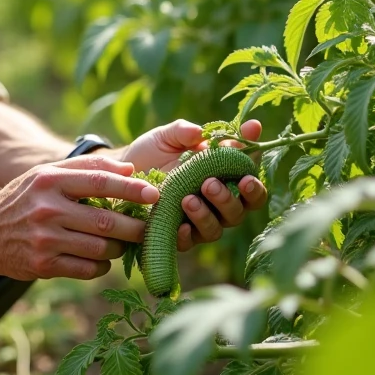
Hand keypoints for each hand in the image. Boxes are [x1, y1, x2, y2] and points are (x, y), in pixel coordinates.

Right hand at [0, 155, 157, 280]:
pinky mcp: (43, 266)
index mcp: (49, 180)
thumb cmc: (23, 199)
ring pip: (101, 248)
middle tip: (149, 227)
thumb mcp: (45, 174)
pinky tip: (99, 258)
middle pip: (107, 221)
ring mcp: (44, 240)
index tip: (155, 194)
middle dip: (135, 226)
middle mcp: (47, 209)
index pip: (99, 182)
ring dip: (119, 248)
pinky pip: (88, 269)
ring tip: (121, 242)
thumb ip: (85, 168)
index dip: (131, 189)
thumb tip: (129, 169)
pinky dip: (101, 266)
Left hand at [114, 118, 267, 251]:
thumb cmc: (153, 150)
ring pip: (216, 228)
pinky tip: (180, 226)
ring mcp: (197, 221)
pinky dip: (186, 235)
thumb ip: (187, 131)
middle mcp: (216, 203)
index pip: (249, 184)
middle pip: (239, 210)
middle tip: (209, 183)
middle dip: (228, 199)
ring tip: (188, 199)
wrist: (120, 170)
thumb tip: (202, 132)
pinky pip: (188, 243)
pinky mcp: (176, 236)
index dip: (254, 182)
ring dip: (206, 215)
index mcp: (223, 177)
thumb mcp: (169, 136)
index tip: (246, 176)